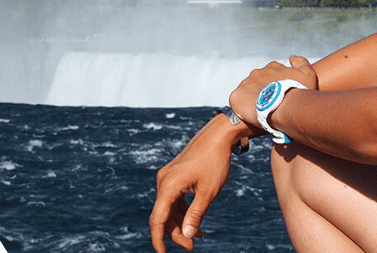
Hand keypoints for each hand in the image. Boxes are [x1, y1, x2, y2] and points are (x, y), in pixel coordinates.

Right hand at [149, 114, 240, 251]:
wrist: (219, 135)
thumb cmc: (215, 161)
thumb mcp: (208, 192)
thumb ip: (195, 216)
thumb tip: (186, 237)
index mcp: (168, 186)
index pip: (157, 220)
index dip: (159, 240)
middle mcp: (163, 181)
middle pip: (164, 215)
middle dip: (176, 233)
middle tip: (192, 246)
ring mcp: (168, 176)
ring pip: (169, 208)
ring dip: (180, 223)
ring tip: (198, 236)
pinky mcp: (175, 174)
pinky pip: (174, 198)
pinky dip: (183, 210)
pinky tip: (196, 222)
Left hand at [229, 55, 316, 125]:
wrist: (286, 107)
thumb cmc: (299, 92)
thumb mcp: (307, 73)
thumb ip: (300, 62)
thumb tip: (291, 57)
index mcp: (272, 67)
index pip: (272, 75)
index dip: (276, 86)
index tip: (280, 96)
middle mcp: (258, 72)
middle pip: (258, 83)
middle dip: (264, 92)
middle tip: (271, 107)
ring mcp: (246, 83)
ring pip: (248, 93)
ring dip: (253, 100)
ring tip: (261, 113)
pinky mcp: (237, 96)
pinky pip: (237, 102)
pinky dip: (241, 108)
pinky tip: (250, 116)